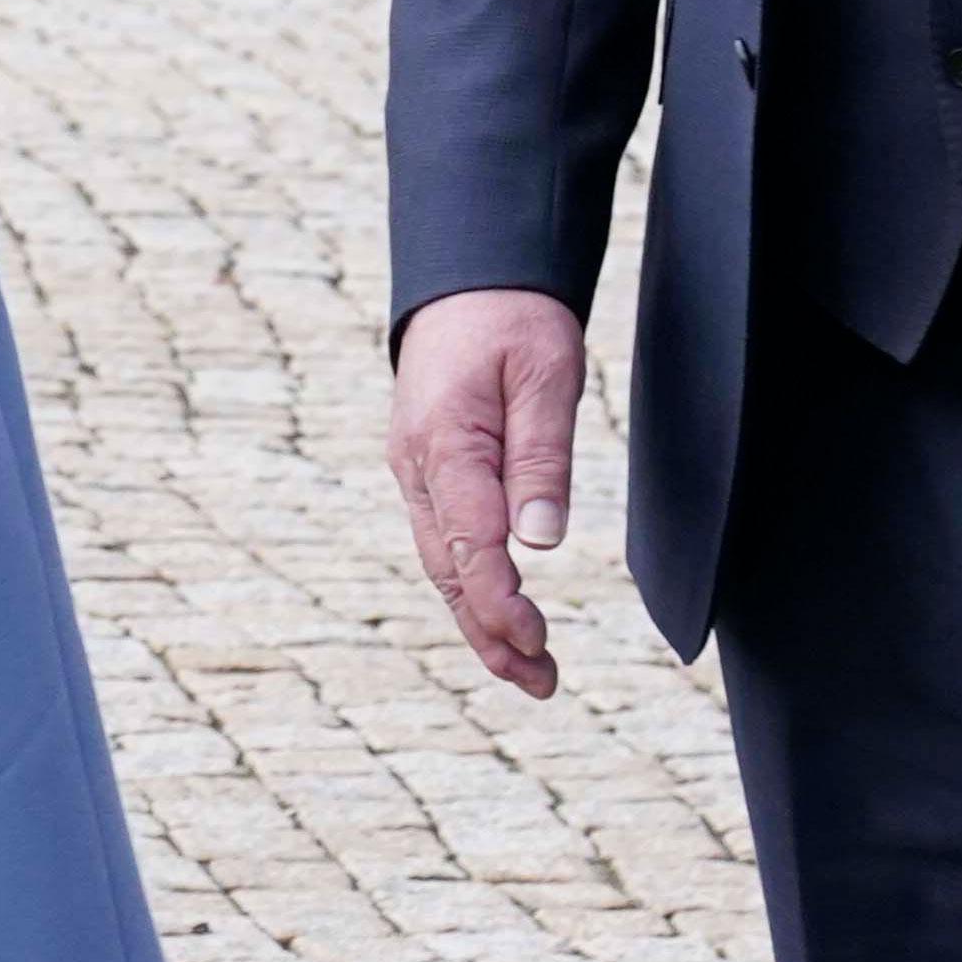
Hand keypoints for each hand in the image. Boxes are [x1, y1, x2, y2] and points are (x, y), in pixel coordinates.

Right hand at [389, 290, 584, 700]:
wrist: (468, 280)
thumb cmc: (512, 319)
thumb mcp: (546, 373)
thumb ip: (541, 457)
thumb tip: (540, 540)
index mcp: (443, 443)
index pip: (471, 544)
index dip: (502, 602)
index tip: (537, 640)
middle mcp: (416, 467)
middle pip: (449, 570)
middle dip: (492, 632)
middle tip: (542, 681)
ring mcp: (415, 472)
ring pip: (443, 564)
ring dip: (481, 620)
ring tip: (529, 670)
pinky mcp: (427, 472)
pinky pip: (445, 541)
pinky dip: (469, 586)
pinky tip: (497, 616)